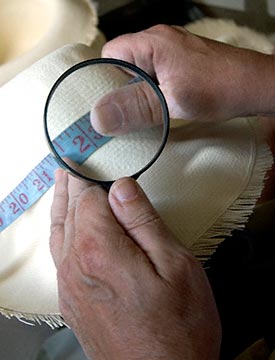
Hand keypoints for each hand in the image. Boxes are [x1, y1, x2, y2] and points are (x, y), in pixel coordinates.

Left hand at [50, 170, 220, 359]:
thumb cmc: (177, 328)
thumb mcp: (175, 264)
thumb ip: (144, 221)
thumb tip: (121, 188)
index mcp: (100, 250)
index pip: (87, 198)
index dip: (89, 177)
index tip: (87, 160)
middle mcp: (77, 266)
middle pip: (69, 213)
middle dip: (69, 187)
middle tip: (67, 167)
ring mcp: (71, 287)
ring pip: (59, 233)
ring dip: (61, 207)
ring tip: (61, 189)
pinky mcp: (73, 302)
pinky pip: (59, 255)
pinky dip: (60, 232)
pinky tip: (65, 229)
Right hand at [91, 25, 274, 135]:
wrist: (254, 86)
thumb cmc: (221, 87)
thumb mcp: (173, 101)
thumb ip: (136, 107)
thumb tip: (99, 117)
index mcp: (152, 43)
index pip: (110, 54)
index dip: (102, 79)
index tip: (102, 104)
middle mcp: (158, 44)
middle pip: (122, 66)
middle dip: (119, 92)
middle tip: (118, 117)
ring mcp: (170, 55)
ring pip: (138, 75)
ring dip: (135, 96)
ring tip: (136, 117)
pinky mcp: (179, 67)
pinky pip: (153, 80)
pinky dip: (149, 96)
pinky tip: (153, 112)